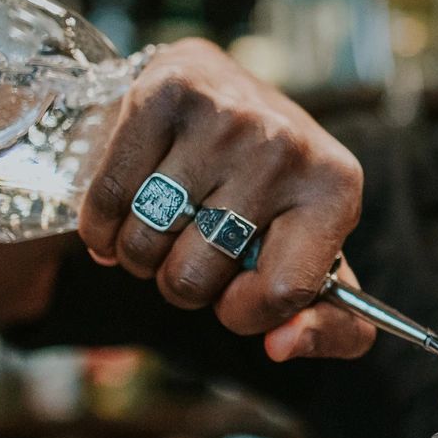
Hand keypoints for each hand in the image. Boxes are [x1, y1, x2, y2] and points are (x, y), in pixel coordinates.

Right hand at [77, 39, 374, 359]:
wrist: (229, 96)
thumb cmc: (272, 194)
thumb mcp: (317, 259)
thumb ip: (331, 327)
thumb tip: (281, 345)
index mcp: (337, 191)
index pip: (280, 294)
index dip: (243, 312)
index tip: (235, 292)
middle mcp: (286, 147)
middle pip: (193, 276)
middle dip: (180, 283)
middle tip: (191, 250)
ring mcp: (226, 116)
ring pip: (144, 242)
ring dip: (138, 254)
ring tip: (161, 228)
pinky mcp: (167, 92)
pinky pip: (108, 199)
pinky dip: (101, 226)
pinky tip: (123, 214)